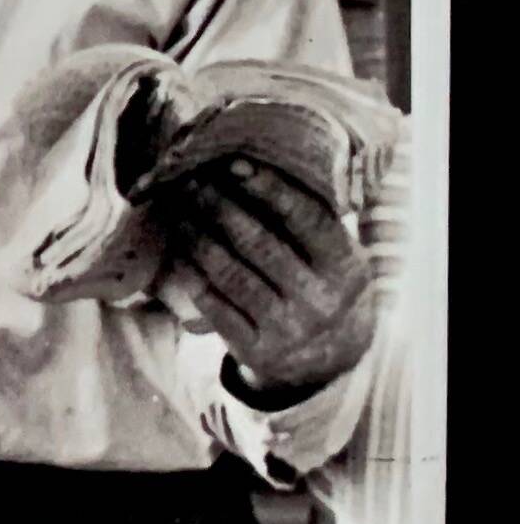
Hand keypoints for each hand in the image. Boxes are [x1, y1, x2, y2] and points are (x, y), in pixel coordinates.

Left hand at [157, 157, 373, 402]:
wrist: (332, 359)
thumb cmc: (324, 286)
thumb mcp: (336, 256)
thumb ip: (311, 219)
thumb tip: (252, 167)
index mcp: (346, 269)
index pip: (306, 220)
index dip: (269, 188)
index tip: (233, 163)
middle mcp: (320, 301)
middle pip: (258, 244)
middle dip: (218, 206)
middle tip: (190, 181)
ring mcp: (288, 330)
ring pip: (230, 274)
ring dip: (197, 237)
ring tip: (178, 211)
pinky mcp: (256, 351)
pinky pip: (214, 305)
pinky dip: (193, 275)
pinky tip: (180, 252)